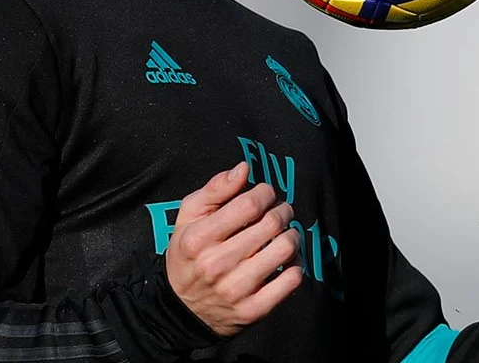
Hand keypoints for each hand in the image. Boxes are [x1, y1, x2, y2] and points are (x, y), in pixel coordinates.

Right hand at [166, 162, 303, 336]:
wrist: (181, 309)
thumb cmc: (188, 254)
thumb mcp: (188, 217)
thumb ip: (215, 189)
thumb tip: (244, 168)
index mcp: (198, 239)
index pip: (249, 205)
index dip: (265, 193)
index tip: (265, 193)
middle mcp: (216, 265)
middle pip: (271, 224)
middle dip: (282, 211)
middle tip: (280, 211)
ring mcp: (235, 290)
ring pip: (285, 249)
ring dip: (292, 235)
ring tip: (285, 233)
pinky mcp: (253, 310)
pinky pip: (291, 280)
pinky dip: (297, 264)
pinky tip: (287, 259)